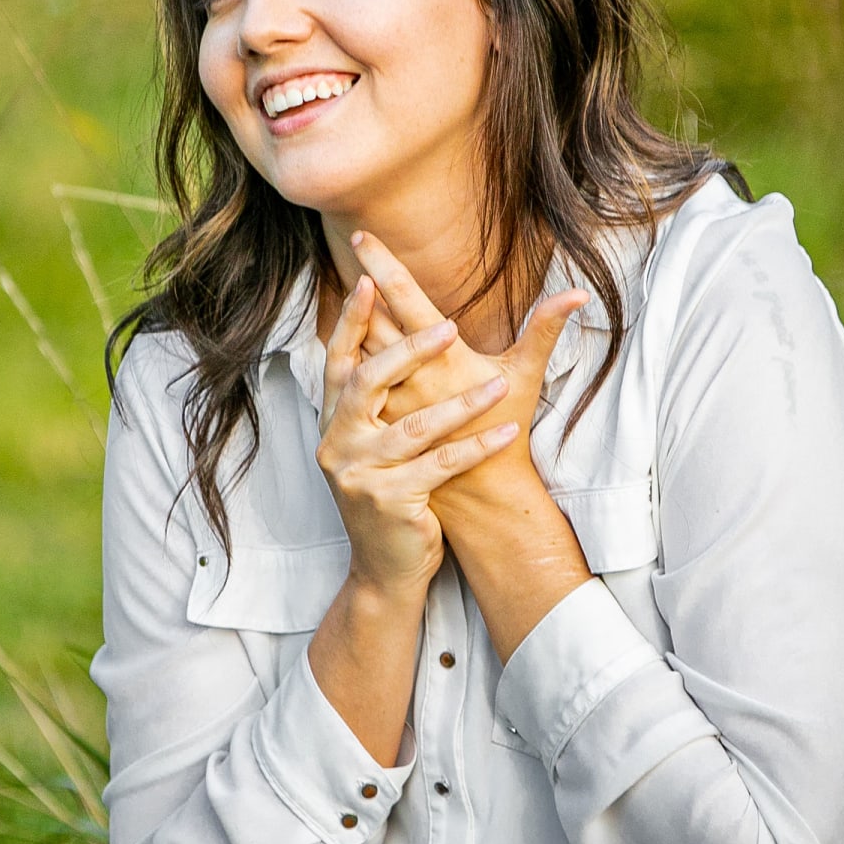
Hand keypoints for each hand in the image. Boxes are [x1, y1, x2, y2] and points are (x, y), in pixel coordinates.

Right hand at [316, 275, 521, 605]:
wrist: (386, 567)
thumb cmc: (392, 489)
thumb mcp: (383, 439)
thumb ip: (388, 391)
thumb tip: (409, 330)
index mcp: (336, 419)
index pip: (339, 359)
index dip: (352, 318)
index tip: (366, 276)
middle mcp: (340, 442)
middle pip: (369, 381)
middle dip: (409, 349)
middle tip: (450, 327)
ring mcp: (360, 473)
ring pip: (416, 427)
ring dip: (463, 405)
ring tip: (499, 387)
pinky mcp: (389, 501)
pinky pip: (441, 466)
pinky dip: (477, 447)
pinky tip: (507, 433)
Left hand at [348, 232, 588, 506]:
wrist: (480, 490)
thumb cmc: (506, 424)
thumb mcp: (525, 374)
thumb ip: (546, 328)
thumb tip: (577, 294)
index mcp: (442, 356)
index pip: (403, 297)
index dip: (381, 262)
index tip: (360, 234)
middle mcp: (408, 375)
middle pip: (371, 317)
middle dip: (360, 284)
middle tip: (350, 247)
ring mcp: (388, 400)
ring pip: (356, 349)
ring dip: (351, 320)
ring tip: (349, 290)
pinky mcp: (377, 422)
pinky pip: (351, 383)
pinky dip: (348, 358)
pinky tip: (345, 338)